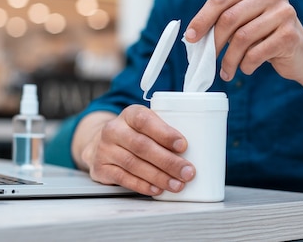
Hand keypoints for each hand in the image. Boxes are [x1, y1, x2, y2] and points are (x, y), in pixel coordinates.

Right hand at [80, 105, 195, 195]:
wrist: (102, 144)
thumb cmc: (135, 134)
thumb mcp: (147, 125)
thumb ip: (165, 131)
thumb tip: (201, 148)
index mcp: (130, 114)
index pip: (145, 120)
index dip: (165, 133)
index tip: (183, 145)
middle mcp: (114, 129)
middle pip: (142, 146)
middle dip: (168, 161)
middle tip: (187, 172)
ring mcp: (105, 149)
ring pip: (134, 164)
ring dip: (159, 177)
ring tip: (177, 184)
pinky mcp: (101, 168)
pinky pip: (123, 178)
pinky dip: (142, 185)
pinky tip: (157, 189)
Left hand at [184, 0, 302, 82]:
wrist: (302, 56)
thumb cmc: (266, 37)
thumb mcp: (245, 22)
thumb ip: (223, 21)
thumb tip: (193, 35)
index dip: (202, 19)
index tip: (191, 37)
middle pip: (229, 18)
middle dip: (214, 42)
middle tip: (208, 58)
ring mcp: (284, 12)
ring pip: (241, 38)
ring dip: (229, 59)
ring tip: (227, 71)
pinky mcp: (290, 35)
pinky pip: (255, 53)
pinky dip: (246, 65)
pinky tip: (246, 69)